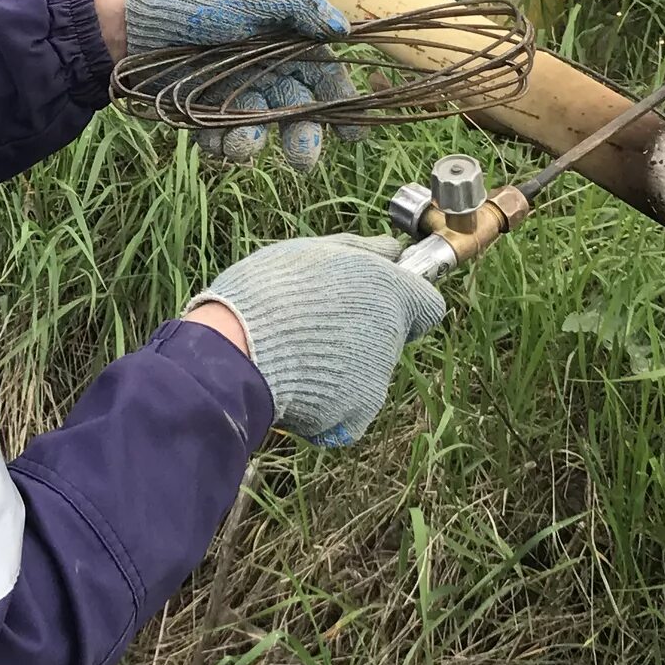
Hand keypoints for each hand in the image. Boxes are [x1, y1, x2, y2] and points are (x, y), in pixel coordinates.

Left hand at [121, 0, 357, 169]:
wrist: (140, 26)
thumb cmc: (201, 4)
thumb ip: (300, 6)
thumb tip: (343, 28)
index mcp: (285, 46)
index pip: (325, 79)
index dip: (342, 105)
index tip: (353, 133)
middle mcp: (265, 75)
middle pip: (298, 115)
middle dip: (304, 139)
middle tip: (303, 157)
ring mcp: (236, 97)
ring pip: (259, 133)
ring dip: (255, 144)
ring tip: (242, 144)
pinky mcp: (206, 115)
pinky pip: (222, 141)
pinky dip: (220, 146)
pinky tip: (211, 139)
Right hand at [193, 233, 445, 446]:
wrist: (237, 350)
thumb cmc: (268, 292)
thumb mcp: (311, 252)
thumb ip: (361, 249)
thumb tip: (392, 250)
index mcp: (390, 292)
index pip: (427, 305)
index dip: (401, 301)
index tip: (372, 300)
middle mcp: (391, 336)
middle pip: (389, 337)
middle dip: (360, 331)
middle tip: (313, 324)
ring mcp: (374, 379)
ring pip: (364, 372)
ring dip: (340, 364)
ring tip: (295, 352)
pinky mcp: (355, 415)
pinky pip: (346, 407)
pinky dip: (325, 400)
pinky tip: (294, 382)